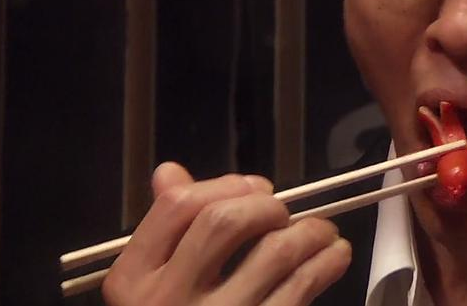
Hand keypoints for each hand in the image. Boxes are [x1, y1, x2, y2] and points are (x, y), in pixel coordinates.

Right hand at [101, 162, 351, 305]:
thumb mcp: (149, 286)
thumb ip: (163, 230)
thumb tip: (170, 173)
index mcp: (134, 280)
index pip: (179, 207)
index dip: (223, 185)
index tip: (253, 188)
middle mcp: (167, 302)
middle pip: (225, 221)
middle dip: (265, 206)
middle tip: (282, 212)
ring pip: (274, 252)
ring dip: (310, 232)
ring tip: (322, 230)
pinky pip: (299, 288)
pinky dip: (325, 263)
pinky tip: (333, 256)